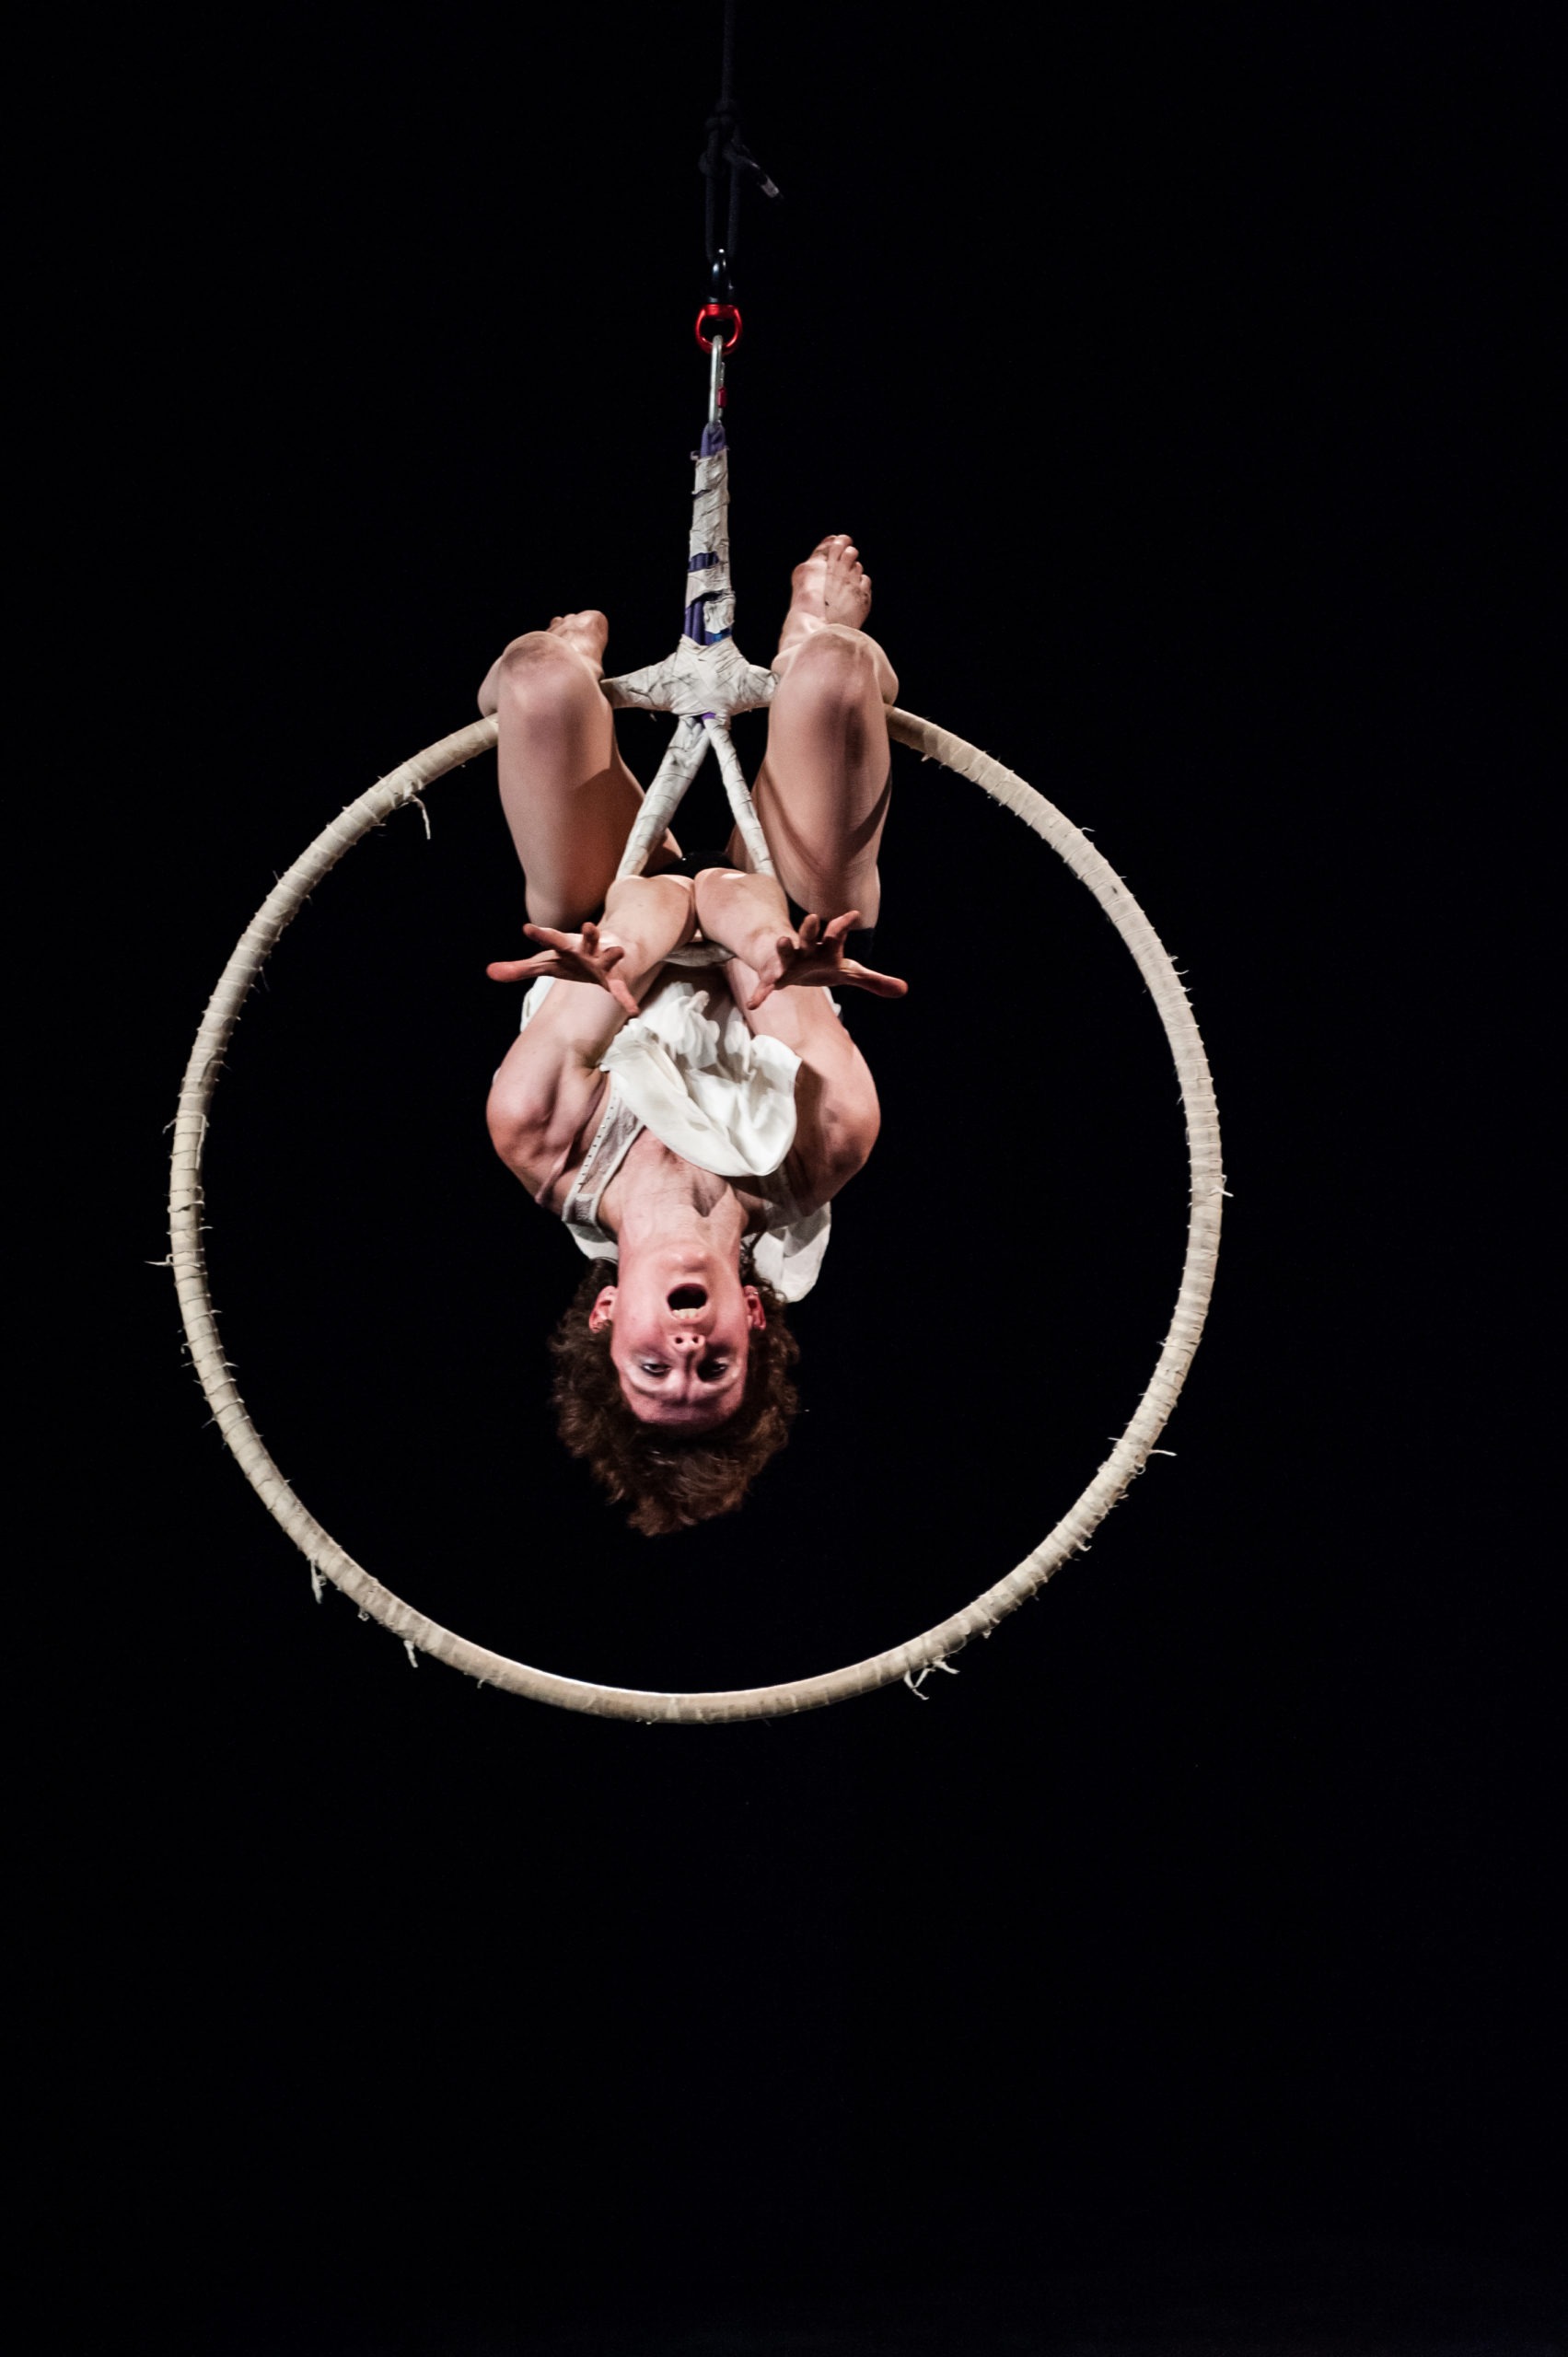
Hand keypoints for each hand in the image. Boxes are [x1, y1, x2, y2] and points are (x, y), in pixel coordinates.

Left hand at [486, 920, 641, 1018]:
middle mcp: (586, 950)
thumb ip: (519, 969)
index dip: (541, 935)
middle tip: (589, 925)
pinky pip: (620, 990)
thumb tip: (488, 972)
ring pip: (609, 956)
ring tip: (619, 950)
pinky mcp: (614, 978)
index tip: (527, 929)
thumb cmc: (574, 958)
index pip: (552, 939)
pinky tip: (632, 1011)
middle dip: (588, 934)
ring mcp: (602, 962)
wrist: (611, 949)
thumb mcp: (546, 963)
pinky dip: (625, 999)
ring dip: (613, 953)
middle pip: (585, 942)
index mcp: (566, 946)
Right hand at [744, 911, 908, 1009]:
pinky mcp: (775, 976)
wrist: (791, 963)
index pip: (836, 933)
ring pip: (785, 951)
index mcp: (827, 948)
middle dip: (809, 929)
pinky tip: (755, 1004)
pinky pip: (766, 985)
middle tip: (812, 917)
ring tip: (782, 940)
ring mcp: (789, 961)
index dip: (843, 925)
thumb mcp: (849, 973)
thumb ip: (873, 981)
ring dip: (783, 947)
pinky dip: (761, 994)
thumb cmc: (822, 965)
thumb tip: (904, 989)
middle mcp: (807, 949)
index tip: (854, 914)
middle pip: (808, 937)